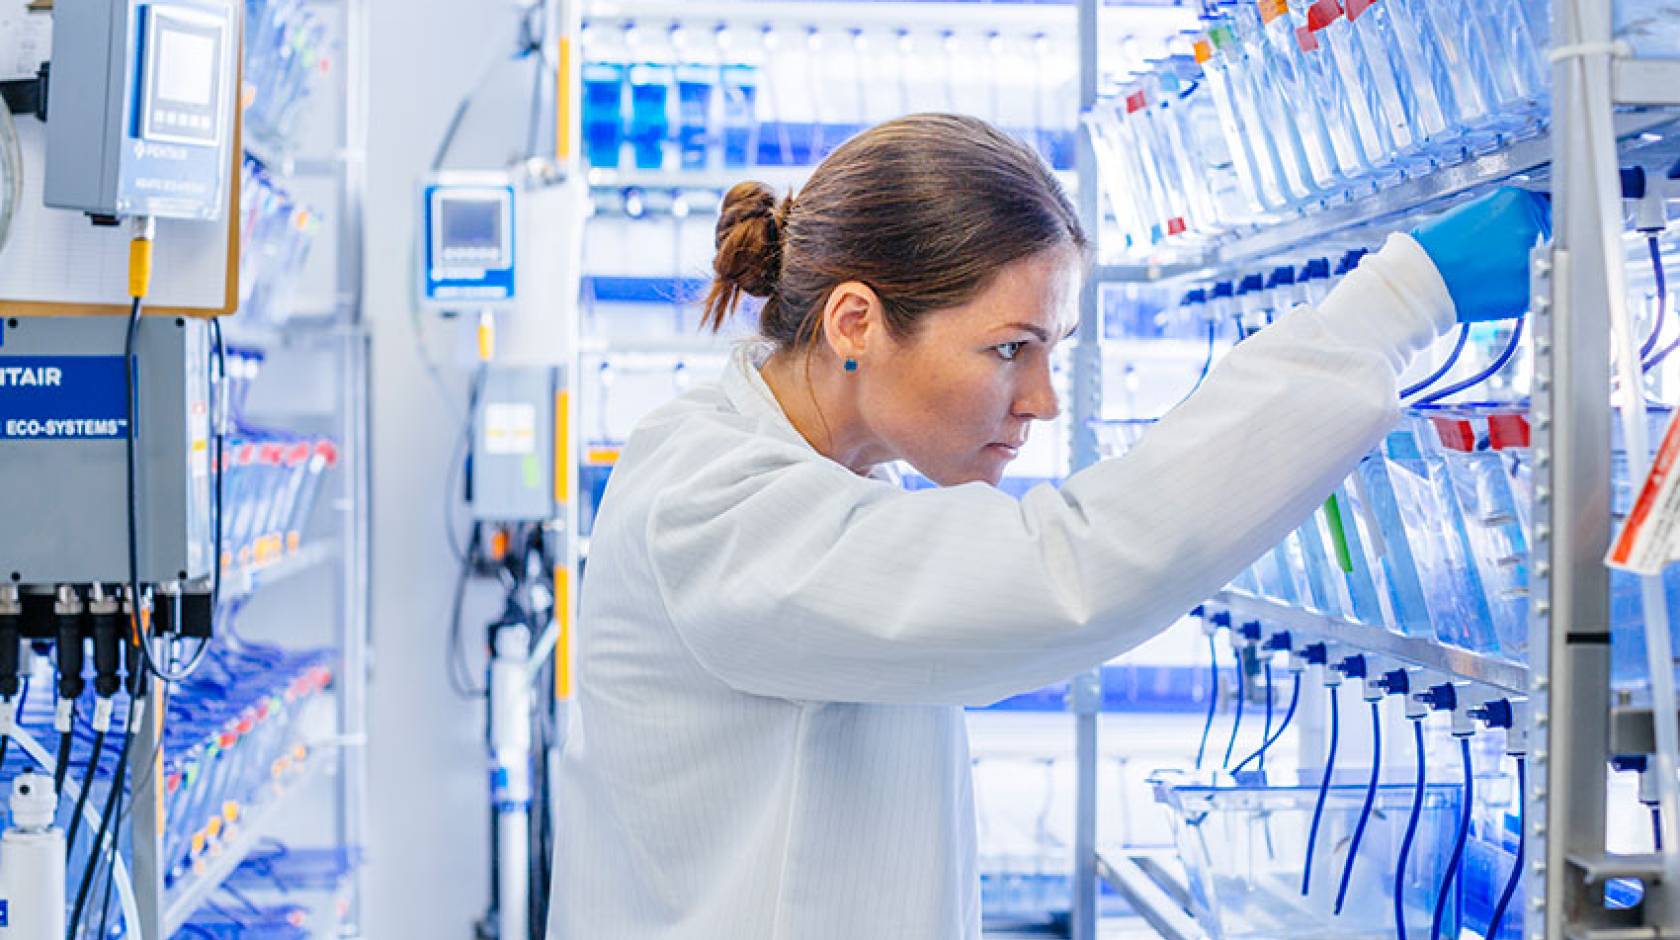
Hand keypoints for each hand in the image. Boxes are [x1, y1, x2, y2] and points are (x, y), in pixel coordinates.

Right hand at [1410, 186, 1551, 321]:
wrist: (1420, 280)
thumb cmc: (1435, 248)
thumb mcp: (1472, 211)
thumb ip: (1505, 213)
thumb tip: (1523, 220)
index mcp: (1516, 200)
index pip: (1543, 205)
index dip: (1528, 218)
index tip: (1517, 228)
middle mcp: (1529, 226)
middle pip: (1544, 232)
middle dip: (1525, 242)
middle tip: (1494, 252)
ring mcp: (1530, 259)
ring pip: (1538, 261)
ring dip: (1521, 265)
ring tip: (1488, 268)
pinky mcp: (1526, 290)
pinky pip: (1529, 286)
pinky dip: (1515, 288)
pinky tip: (1490, 283)